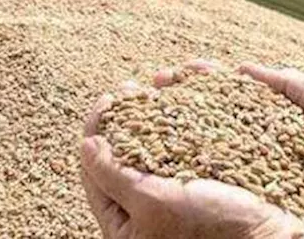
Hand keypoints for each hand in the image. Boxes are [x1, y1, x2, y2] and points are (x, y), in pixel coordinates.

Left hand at [80, 64, 303, 238]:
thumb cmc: (217, 230)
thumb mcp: (154, 203)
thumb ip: (113, 175)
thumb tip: (86, 145)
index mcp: (127, 227)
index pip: (96, 172)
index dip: (98, 130)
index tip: (107, 99)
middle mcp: (152, 212)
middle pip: (128, 155)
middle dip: (129, 115)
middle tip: (132, 86)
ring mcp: (182, 196)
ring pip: (162, 144)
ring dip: (160, 109)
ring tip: (164, 80)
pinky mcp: (211, 183)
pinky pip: (195, 144)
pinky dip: (192, 116)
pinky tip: (196, 92)